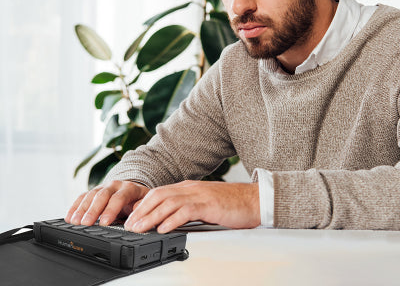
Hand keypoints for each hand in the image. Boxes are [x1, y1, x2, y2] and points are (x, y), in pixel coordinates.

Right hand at [65, 180, 148, 225]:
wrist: (134, 191)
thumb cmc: (139, 201)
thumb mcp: (145, 204)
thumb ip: (141, 209)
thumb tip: (137, 217)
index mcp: (129, 188)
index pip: (119, 198)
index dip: (111, 210)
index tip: (104, 223)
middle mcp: (115, 185)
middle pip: (102, 195)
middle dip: (93, 210)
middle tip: (85, 223)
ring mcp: (103, 187)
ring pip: (91, 195)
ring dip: (82, 209)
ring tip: (74, 222)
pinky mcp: (94, 191)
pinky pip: (83, 196)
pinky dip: (75, 206)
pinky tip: (69, 216)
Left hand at [124, 180, 259, 233]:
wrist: (253, 199)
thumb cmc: (230, 203)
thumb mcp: (203, 203)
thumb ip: (187, 207)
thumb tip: (169, 219)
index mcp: (187, 187)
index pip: (159, 193)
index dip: (143, 205)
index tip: (131, 218)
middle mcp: (190, 188)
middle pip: (159, 195)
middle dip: (141, 210)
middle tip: (129, 225)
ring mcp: (199, 195)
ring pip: (168, 203)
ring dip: (151, 216)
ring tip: (139, 228)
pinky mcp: (209, 205)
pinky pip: (186, 211)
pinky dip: (171, 220)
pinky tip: (162, 228)